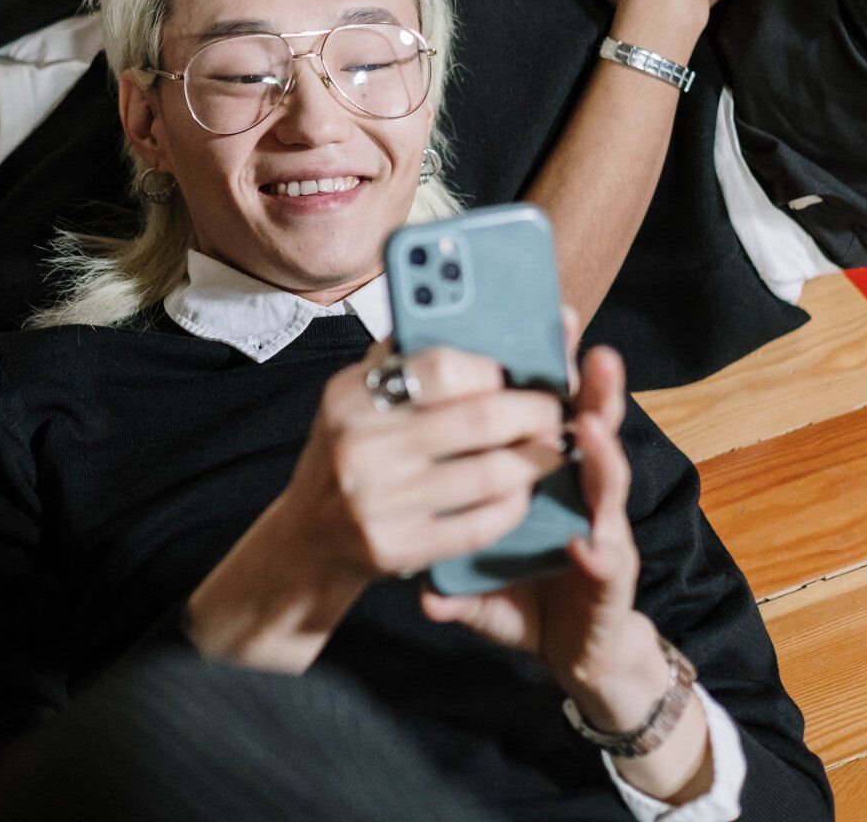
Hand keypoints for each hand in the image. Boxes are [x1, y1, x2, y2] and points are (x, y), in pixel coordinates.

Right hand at [185, 340, 568, 669]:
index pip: (442, 366)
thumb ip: (402, 360)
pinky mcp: (396, 548)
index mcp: (351, 395)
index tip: (523, 373)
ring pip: (489, 475)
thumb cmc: (348, 453)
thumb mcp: (354, 399)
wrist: (308, 539)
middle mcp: (359, 445)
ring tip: (555, 448)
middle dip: (535, 413)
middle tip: (558, 411)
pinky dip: (512, 506)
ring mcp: (376, 502)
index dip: (495, 369)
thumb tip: (472, 316)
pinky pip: (478, 525)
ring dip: (536, 460)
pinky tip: (524, 492)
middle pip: (479, 419)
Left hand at [422, 348, 714, 800]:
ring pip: (609, 482)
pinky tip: (586, 542)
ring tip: (592, 428)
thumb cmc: (519, 577)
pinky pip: (606, 560)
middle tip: (589, 352)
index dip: (553, 368)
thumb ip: (442, 513)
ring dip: (604, 455)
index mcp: (547, 464)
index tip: (552, 326)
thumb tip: (390, 488)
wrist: (568, 645)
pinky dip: (597, 550)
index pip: (555, 404)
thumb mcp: (473, 540)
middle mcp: (582, 486)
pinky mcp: (612, 577)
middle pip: (595, 425)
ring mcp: (603, 529)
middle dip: (593, 389)